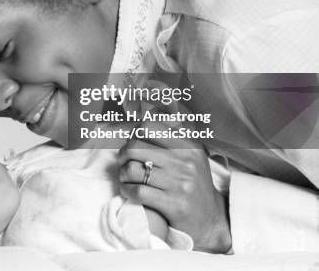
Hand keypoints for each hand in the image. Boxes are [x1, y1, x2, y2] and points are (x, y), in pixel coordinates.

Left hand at [117, 127, 230, 252]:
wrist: (210, 219)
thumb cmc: (193, 183)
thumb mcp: (190, 155)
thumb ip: (172, 135)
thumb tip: (146, 113)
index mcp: (189, 145)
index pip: (149, 126)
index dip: (134, 133)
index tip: (132, 143)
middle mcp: (186, 162)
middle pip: (135, 147)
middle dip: (123, 154)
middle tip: (124, 162)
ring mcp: (180, 183)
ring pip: (133, 169)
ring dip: (123, 174)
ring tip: (126, 177)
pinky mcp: (174, 204)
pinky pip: (138, 192)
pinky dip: (126, 190)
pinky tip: (129, 191)